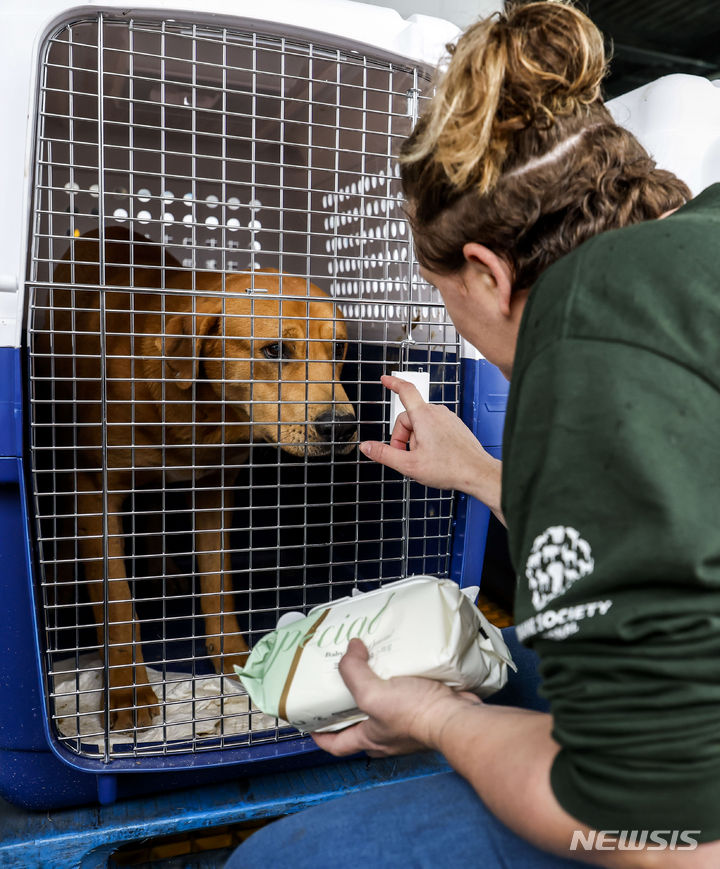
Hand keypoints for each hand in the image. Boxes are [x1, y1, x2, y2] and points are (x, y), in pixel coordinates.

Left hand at [311, 638, 479, 757]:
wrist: (457, 718)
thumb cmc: (415, 715)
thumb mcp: (373, 694)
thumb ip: (355, 672)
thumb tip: (351, 649)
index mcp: (370, 738)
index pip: (337, 745)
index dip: (321, 736)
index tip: (309, 723)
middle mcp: (388, 736)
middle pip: (360, 722)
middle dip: (350, 704)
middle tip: (343, 679)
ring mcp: (409, 724)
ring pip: (386, 706)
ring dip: (379, 687)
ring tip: (372, 662)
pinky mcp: (427, 709)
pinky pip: (409, 694)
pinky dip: (403, 679)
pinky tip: (401, 661)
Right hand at [360, 374, 503, 518]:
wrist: (477, 473)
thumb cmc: (450, 468)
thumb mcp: (409, 465)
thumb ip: (384, 454)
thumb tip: (367, 447)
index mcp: (424, 417)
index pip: (405, 391)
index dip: (393, 383)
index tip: (386, 379)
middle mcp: (437, 412)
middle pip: (408, 417)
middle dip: (402, 436)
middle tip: (407, 456)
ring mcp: (448, 418)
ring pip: (421, 424)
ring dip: (416, 439)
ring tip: (424, 458)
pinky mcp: (455, 425)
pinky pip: (434, 427)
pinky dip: (428, 439)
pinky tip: (434, 456)